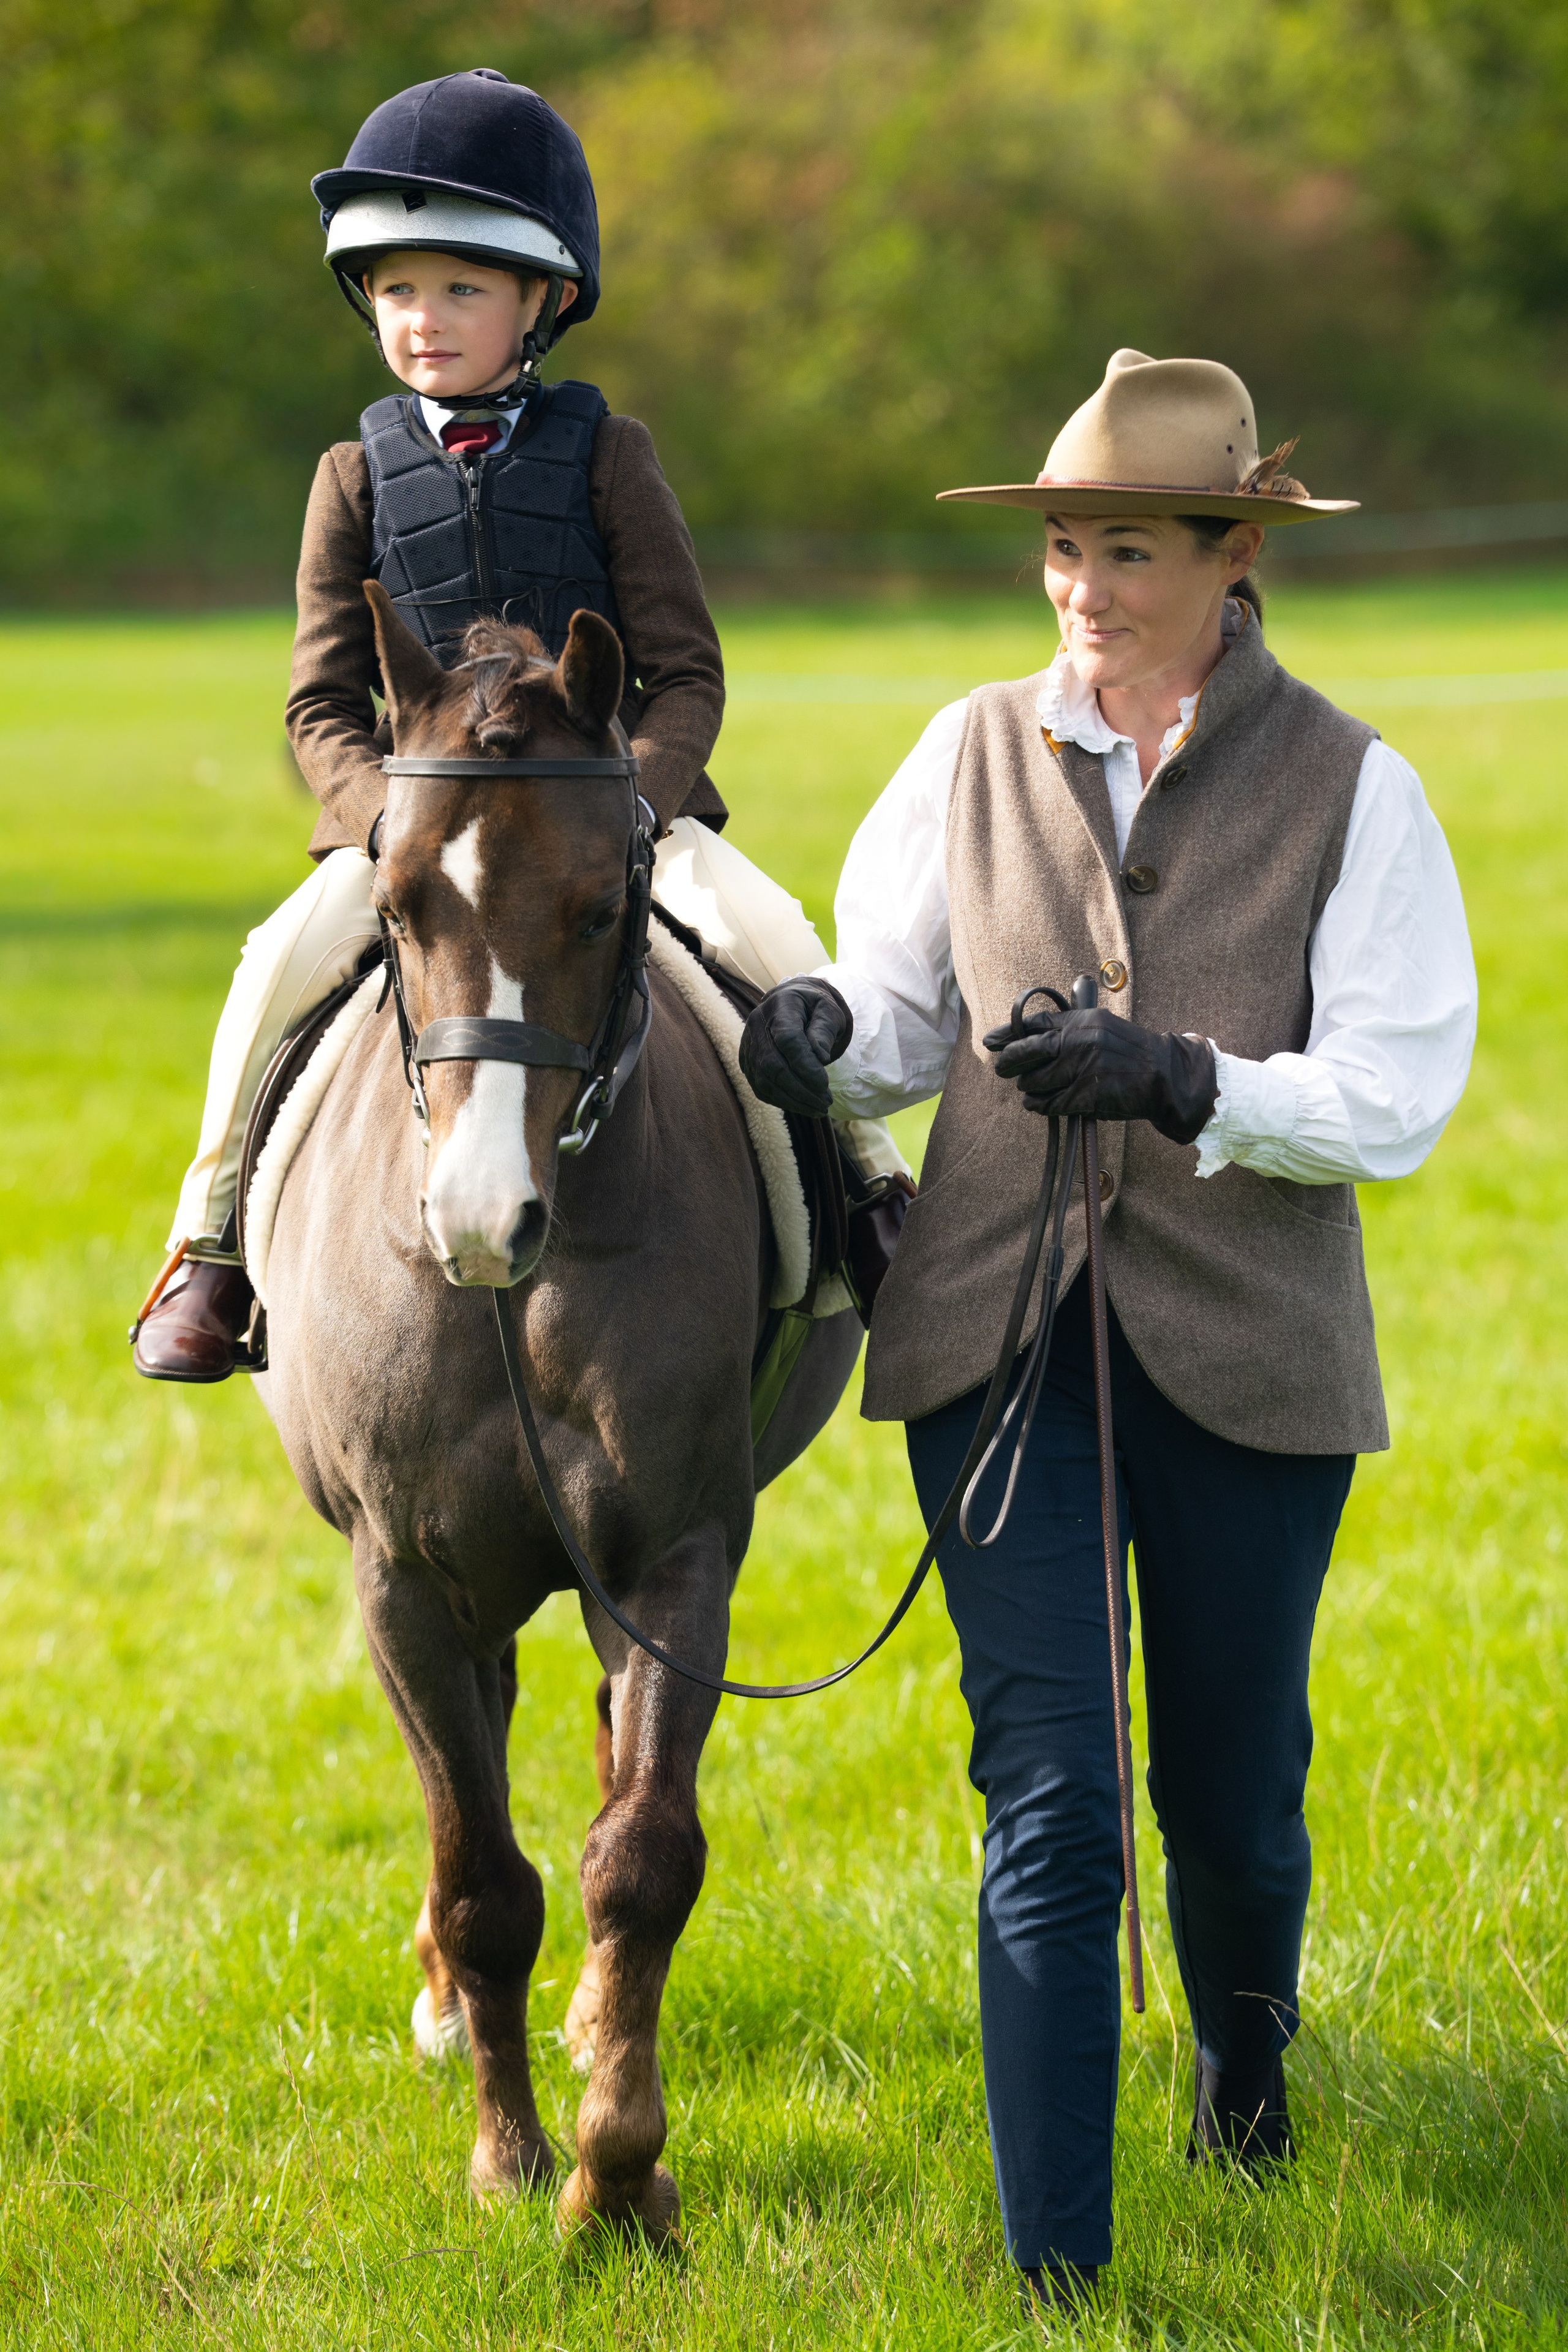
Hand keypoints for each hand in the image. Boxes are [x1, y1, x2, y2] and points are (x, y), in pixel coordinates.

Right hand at [740, 978, 852, 1116]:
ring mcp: (747, 1043)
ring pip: (764, 1080)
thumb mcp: (828, 1011)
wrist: (793, 1001)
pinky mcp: (746, 1060)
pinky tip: (802, 1106)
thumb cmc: (815, 1007)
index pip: (787, 1039)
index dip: (805, 1064)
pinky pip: (759, 1087)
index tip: (825, 1084)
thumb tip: (821, 1058)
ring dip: (792, 1100)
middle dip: (801, 1090)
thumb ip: (824, 1031)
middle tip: (826, 1102)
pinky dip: (781, 1101)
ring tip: (819, 1109)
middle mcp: (757, 1023)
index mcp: (781, 1005)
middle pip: (772, 1064)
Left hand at [985, 1005, 1216, 1145]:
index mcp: (1081, 1021)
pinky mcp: (1085, 1096)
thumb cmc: (1131, 1052)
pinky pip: (1048, 1103)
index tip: (991, 1041)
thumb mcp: (1101, 1027)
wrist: (1164, 1075)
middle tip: (1002, 1068)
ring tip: (1031, 1088)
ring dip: (1028, 1086)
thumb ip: (1069, 1028)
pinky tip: (1039, 1104)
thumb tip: (1029, 1035)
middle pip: (1025, 1052)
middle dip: (1008, 1062)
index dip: (1008, 1033)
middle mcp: (1078, 1042)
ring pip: (1033, 1081)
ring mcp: (1081, 1069)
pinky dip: (1039, 1105)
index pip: (1033, 1024)